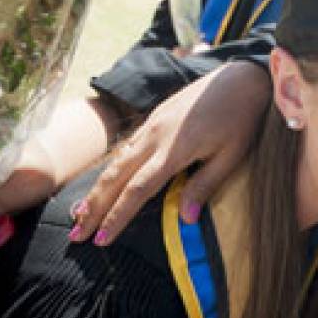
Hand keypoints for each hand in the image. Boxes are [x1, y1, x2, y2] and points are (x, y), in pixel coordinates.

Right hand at [71, 61, 271, 244]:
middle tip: (77, 236)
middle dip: (94, 208)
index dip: (118, 216)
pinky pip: (125, 148)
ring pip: (116, 162)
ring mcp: (151, 126)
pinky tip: (103, 183)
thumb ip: (204, 186)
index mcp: (174, 150)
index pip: (137, 190)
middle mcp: (154, 137)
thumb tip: (184, 219)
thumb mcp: (231, 155)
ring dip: (96, 191)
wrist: (241, 77)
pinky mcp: (153, 118)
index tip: (102, 240)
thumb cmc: (241, 119)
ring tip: (80, 215)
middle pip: (115, 177)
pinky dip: (110, 169)